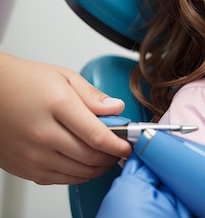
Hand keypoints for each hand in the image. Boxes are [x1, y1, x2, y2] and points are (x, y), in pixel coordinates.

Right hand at [0, 53, 132, 183]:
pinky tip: (84, 163)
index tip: (129, 144)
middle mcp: (42, 133)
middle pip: (90, 156)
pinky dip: (78, 175)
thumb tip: (117, 108)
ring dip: (98, 168)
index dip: (118, 144)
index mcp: (57, 105)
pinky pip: (59, 180)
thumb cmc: (24, 82)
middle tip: (120, 150)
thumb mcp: (65, 77)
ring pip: (77, 172)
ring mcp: (31, 154)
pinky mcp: (24, 168)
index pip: (97, 135)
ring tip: (106, 156)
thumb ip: (93, 96)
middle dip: (111, 156)